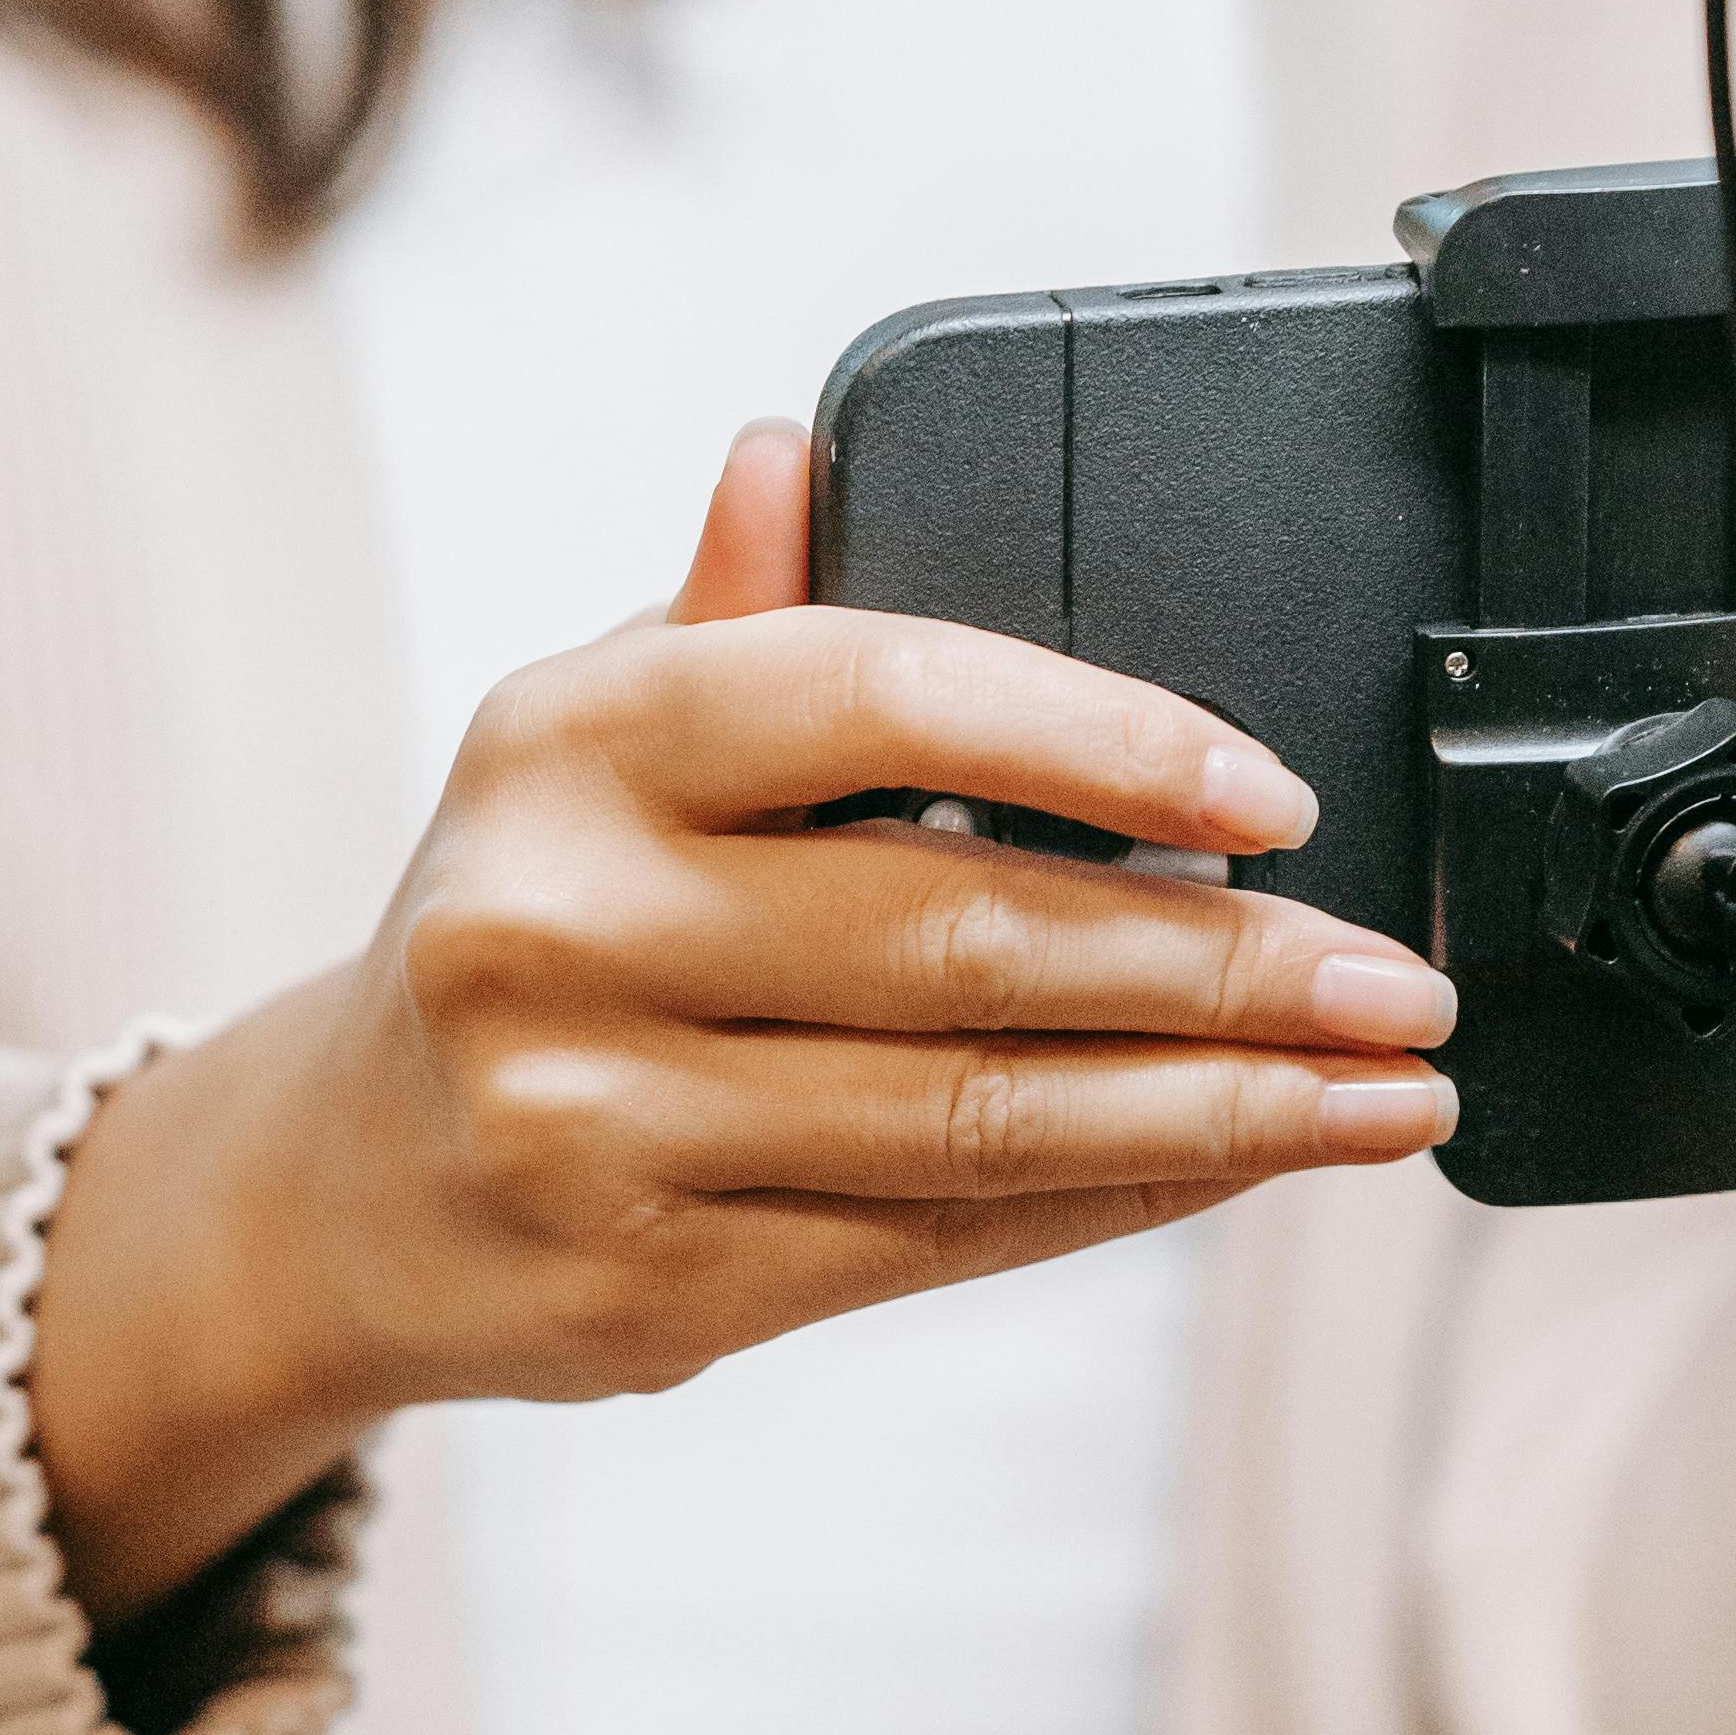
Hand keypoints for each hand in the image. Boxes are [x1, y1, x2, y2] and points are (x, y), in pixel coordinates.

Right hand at [34, 421, 1456, 1628]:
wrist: (341, 1189)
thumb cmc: (522, 928)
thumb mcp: (584, 743)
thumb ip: (722, 618)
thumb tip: (789, 450)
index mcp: (570, 743)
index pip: (876, 696)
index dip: (1101, 740)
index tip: (1277, 795)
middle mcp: (560, 928)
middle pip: (962, 938)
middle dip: (1223, 967)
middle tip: (1394, 981)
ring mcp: (594, 1122)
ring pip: (974, 1116)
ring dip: (1217, 1112)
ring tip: (1381, 1092)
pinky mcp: (649, 1283)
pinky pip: (935, 1238)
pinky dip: (1111, 1201)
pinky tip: (1235, 1166)